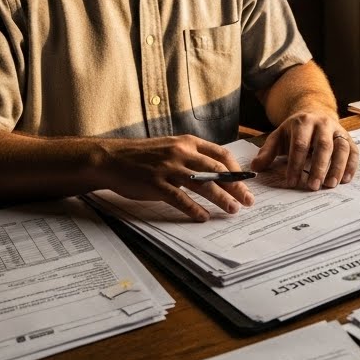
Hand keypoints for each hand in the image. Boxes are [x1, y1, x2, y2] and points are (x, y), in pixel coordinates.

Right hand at [96, 135, 254, 220]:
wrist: (111, 158)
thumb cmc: (141, 155)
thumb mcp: (170, 146)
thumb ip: (191, 154)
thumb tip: (214, 169)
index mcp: (187, 142)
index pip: (220, 153)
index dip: (236, 168)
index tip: (246, 181)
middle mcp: (181, 153)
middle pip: (217, 170)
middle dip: (235, 186)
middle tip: (248, 200)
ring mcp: (169, 168)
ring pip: (204, 183)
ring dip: (221, 198)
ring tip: (232, 210)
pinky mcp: (156, 184)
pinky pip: (180, 198)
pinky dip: (194, 209)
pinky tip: (203, 217)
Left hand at [251, 109, 358, 190]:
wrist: (314, 111)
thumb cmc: (295, 130)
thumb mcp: (278, 136)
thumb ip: (267, 151)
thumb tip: (255, 168)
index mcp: (303, 122)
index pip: (300, 144)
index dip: (295, 164)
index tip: (291, 182)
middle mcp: (323, 124)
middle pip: (323, 146)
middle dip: (318, 167)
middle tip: (313, 187)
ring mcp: (337, 130)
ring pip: (341, 148)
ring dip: (337, 167)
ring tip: (330, 185)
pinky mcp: (348, 137)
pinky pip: (353, 150)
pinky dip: (351, 165)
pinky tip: (346, 179)